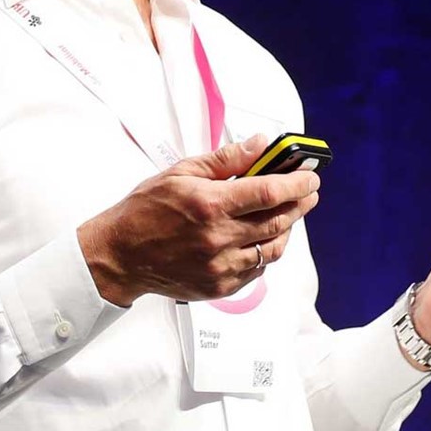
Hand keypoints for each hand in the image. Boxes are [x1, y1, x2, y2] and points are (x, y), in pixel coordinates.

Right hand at [77, 134, 320, 306]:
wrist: (119, 255)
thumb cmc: (145, 211)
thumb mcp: (182, 173)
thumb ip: (226, 160)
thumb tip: (261, 145)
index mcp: (210, 205)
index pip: (269, 192)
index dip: (296, 184)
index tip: (310, 178)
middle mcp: (218, 238)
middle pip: (277, 220)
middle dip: (299, 204)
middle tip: (308, 194)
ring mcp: (221, 266)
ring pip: (273, 248)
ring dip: (286, 229)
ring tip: (288, 214)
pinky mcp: (219, 286)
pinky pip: (257, 269)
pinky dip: (266, 252)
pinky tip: (263, 238)